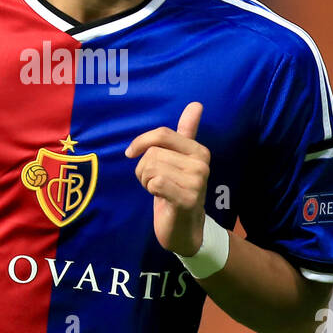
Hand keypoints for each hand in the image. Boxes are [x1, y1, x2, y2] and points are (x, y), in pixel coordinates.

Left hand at [124, 101, 209, 255]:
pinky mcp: (187, 198)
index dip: (141, 142)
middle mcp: (201, 163)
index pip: (162, 134)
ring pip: (151, 167)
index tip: (131, 153)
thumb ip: (187, 132)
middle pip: (153, 153)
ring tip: (158, 190)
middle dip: (144, 169)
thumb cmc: (176, 190)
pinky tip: (161, 198)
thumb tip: (196, 104)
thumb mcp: (180, 160)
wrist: (185, 228)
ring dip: (146, 181)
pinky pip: (155, 182)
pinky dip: (150, 190)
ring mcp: (196, 181)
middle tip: (154, 182)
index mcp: (198, 151)